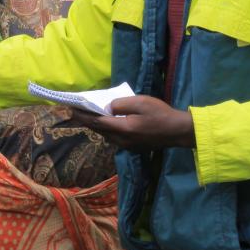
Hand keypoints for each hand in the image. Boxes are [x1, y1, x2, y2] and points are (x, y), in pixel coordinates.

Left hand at [69, 95, 195, 150]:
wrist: (178, 131)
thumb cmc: (160, 114)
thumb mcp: (140, 102)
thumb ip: (121, 104)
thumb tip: (108, 107)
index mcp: (122, 129)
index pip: (96, 122)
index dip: (82, 115)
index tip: (71, 108)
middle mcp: (121, 140)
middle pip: (99, 130)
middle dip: (86, 120)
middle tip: (75, 111)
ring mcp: (127, 146)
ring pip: (106, 135)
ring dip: (97, 125)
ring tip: (88, 115)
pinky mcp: (132, 147)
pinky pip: (114, 137)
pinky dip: (107, 129)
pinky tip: (107, 122)